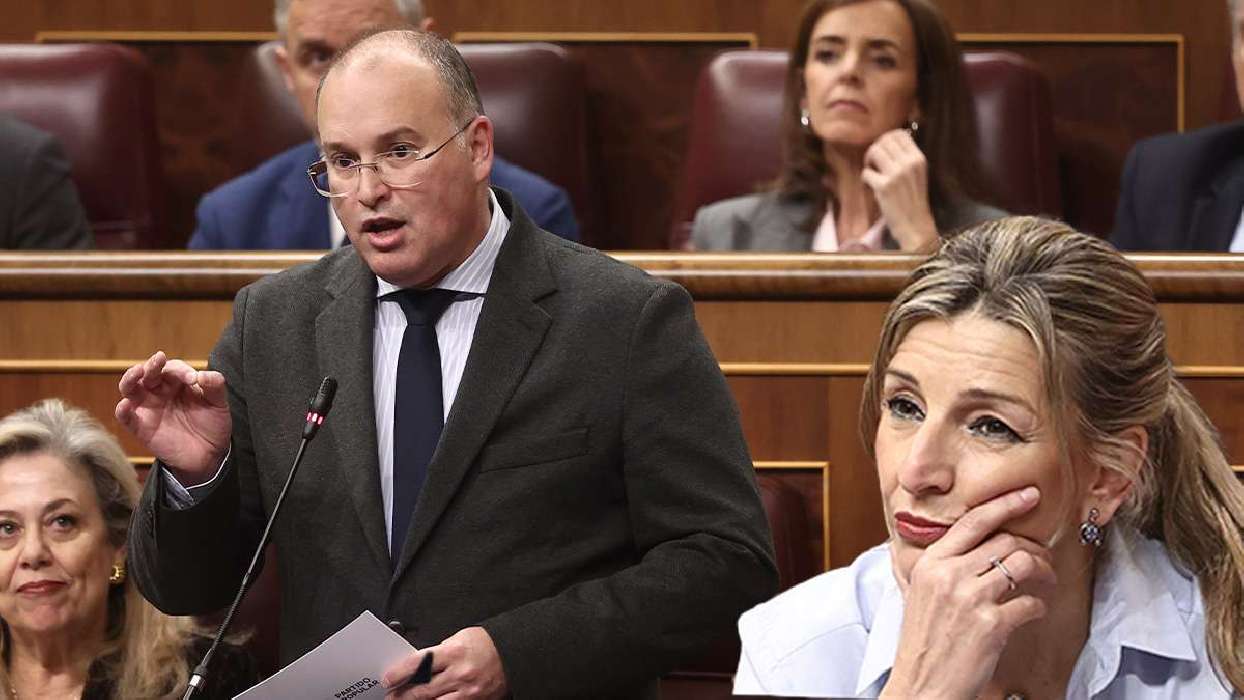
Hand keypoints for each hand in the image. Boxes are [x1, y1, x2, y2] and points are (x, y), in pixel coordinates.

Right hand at [115, 351, 230, 483]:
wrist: (208, 455)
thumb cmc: (212, 425)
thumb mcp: (219, 404)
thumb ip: (215, 386)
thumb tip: (203, 374)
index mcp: (178, 382)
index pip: (173, 368)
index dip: (181, 370)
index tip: (193, 379)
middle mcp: (160, 391)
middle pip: (149, 372)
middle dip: (152, 365)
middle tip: (159, 359)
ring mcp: (148, 407)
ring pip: (130, 388)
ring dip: (130, 378)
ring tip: (137, 373)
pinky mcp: (140, 426)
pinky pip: (126, 416)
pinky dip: (123, 410)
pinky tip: (126, 405)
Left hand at [383, 627, 506, 698]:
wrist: (513, 654)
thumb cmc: (485, 644)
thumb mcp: (459, 637)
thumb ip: (439, 651)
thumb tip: (418, 664)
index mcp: (454, 652)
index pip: (418, 663)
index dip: (399, 673)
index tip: (387, 678)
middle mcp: (460, 673)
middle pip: (422, 689)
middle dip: (402, 694)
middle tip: (390, 695)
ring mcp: (467, 692)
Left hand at [862, 129, 938, 251]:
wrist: (915, 226)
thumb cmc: (912, 201)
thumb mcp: (916, 175)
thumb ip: (905, 158)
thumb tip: (886, 141)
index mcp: (919, 159)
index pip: (899, 134)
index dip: (886, 140)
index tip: (882, 152)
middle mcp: (910, 163)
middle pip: (884, 141)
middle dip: (875, 149)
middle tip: (874, 164)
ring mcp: (897, 175)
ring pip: (874, 151)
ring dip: (868, 161)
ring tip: (872, 173)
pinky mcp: (884, 187)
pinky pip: (866, 173)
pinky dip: (865, 179)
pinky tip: (872, 188)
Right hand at [881, 487, 1055, 699]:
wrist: (921, 685)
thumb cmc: (923, 644)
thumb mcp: (920, 594)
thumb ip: (942, 567)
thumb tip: (973, 547)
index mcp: (930, 563)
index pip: (973, 522)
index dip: (1005, 503)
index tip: (1028, 495)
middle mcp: (949, 575)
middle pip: (1005, 541)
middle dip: (1033, 546)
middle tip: (1044, 557)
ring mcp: (970, 599)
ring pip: (1023, 565)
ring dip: (1044, 572)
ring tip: (1046, 582)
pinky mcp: (991, 625)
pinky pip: (1030, 603)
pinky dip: (1039, 606)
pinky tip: (1034, 611)